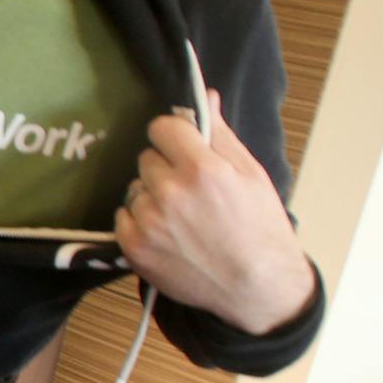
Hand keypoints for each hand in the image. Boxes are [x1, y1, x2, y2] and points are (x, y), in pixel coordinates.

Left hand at [115, 91, 315, 334]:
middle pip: (147, 157)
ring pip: (135, 187)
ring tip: (182, 216)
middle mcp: (171, 192)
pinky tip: (167, 232)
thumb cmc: (259, 229)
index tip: (183, 148)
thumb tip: (205, 96)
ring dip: (152, 196)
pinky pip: (122, 216)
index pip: (162, 127)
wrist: (256, 286)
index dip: (174, 136)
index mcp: (203, 169)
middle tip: (190, 190)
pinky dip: (139, 222)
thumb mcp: (250, 174)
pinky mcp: (134, 247)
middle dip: (165, 168)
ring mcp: (149, 221)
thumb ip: (220, 134)